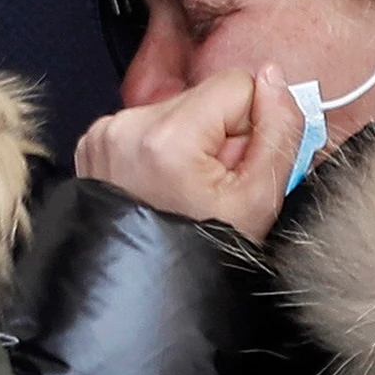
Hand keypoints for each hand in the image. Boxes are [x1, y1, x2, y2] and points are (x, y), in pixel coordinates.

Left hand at [74, 67, 300, 243]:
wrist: (146, 296)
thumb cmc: (204, 259)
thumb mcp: (260, 199)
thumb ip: (280, 130)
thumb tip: (273, 78)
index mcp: (168, 138)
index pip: (237, 85)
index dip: (251, 126)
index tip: (237, 168)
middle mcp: (127, 127)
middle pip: (204, 96)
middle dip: (218, 135)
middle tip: (211, 186)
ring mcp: (104, 135)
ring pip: (177, 109)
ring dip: (190, 143)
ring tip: (185, 191)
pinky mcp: (94, 143)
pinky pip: (147, 125)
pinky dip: (161, 150)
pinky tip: (162, 187)